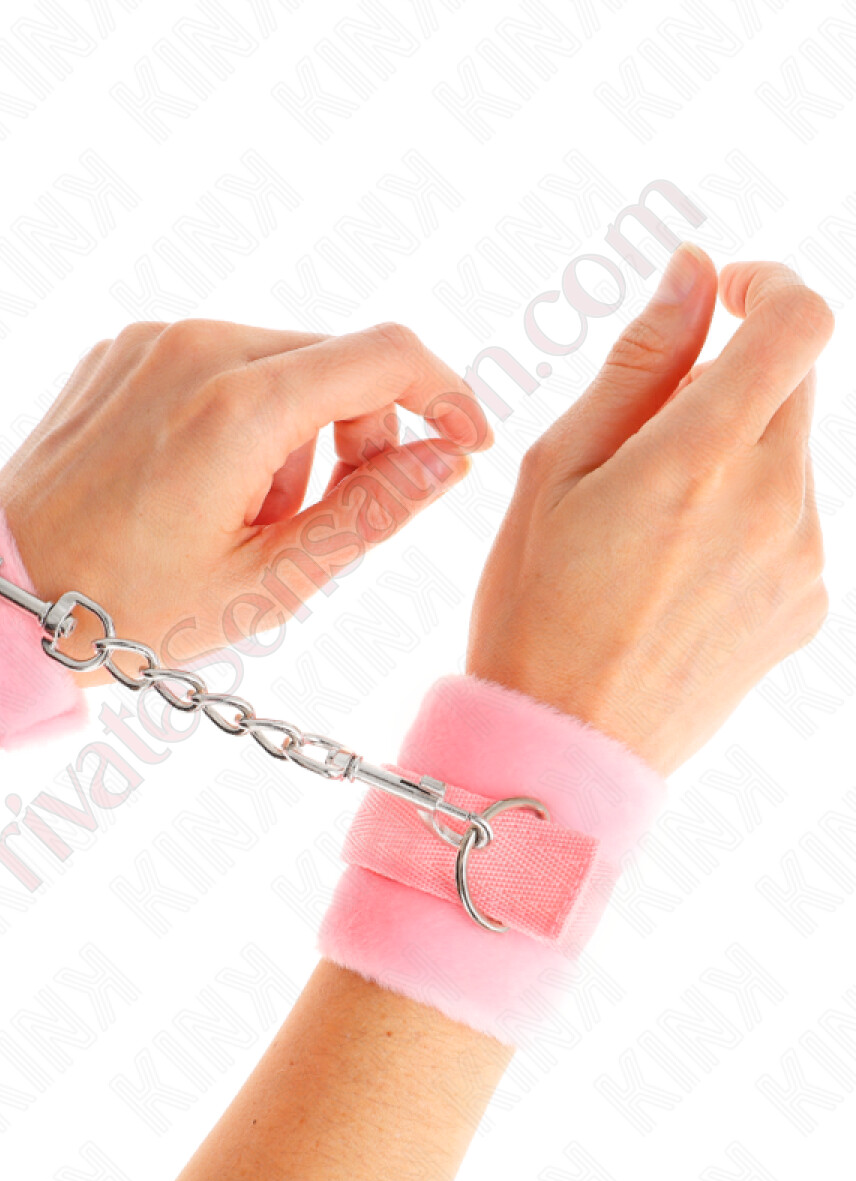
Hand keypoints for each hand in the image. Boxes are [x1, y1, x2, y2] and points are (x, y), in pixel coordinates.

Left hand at [0, 320, 488, 683]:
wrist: (3, 593)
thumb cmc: (129, 607)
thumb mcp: (268, 583)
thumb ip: (371, 512)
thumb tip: (447, 459)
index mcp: (236, 407)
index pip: (387, 355)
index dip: (446, 396)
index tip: (462, 446)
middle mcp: (193, 347)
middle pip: (336, 360)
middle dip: (357, 435)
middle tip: (318, 519)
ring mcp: (150, 341)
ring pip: (281, 363)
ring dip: (292, 433)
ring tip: (240, 514)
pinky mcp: (121, 349)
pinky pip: (220, 363)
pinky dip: (239, 416)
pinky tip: (198, 483)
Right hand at [467, 246, 832, 773]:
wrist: (566, 742)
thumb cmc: (535, 606)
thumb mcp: (555, 471)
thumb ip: (636, 365)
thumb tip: (690, 275)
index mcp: (700, 461)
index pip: (797, 323)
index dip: (766, 284)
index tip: (722, 294)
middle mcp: (775, 503)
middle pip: (796, 383)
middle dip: (733, 372)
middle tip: (648, 426)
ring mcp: (801, 558)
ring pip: (791, 453)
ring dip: (734, 449)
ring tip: (648, 520)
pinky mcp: (807, 602)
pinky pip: (792, 519)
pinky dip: (744, 511)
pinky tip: (674, 567)